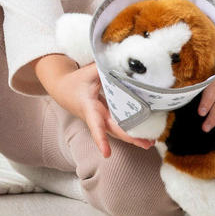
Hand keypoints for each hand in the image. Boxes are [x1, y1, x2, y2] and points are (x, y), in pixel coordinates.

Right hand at [38, 58, 154, 159]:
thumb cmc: (75, 81)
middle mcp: (96, 117)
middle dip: (130, 138)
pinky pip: (119, 126)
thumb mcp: (87, 72)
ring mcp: (102, 120)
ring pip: (118, 131)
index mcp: (89, 107)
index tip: (106, 153)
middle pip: (114, 130)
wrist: (63, 90)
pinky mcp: (106, 119)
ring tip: (151, 141)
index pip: (95, 124)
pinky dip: (131, 130)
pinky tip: (146, 133)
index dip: (101, 138)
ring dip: (134, 138)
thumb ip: (104, 68)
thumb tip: (124, 62)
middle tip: (147, 144)